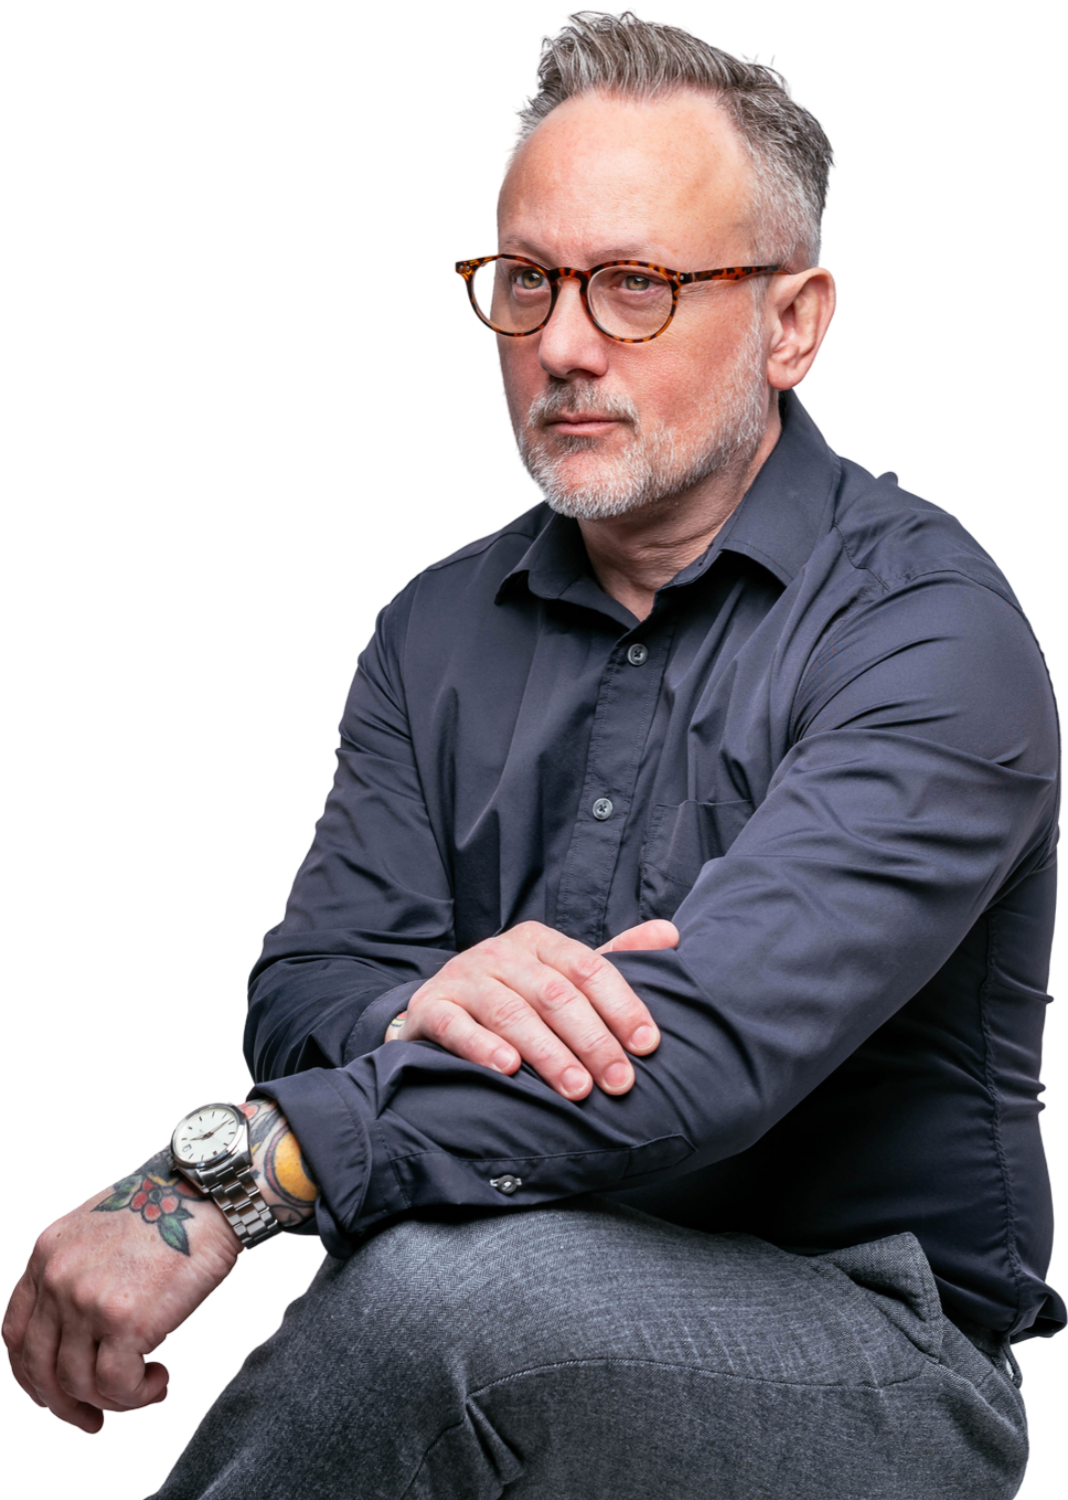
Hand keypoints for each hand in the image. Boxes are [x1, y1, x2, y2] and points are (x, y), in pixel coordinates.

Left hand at [3, 1157, 241, 1434]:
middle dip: (65, 1406)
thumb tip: (77, 1332)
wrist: (211, 1192)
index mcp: (45, 1253)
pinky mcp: (126, 1321)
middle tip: (93, 1420)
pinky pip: (118, 1386)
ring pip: (80, 1384)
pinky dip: (139, 1396)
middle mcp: (56, 1278)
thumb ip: (74, 1269)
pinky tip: (160, 1380)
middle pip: (40, 1369)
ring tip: (146, 1386)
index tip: (54, 1395)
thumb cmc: (170, 1206)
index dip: (31, 1376)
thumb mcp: (97, 1225)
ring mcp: (88, 1301)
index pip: (16, 1334)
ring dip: (115, 1400)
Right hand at [384, 918, 677, 1099]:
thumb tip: (671, 934)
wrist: (438, 1008)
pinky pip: (456, 1026)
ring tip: (576, 1089)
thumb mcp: (563, 974)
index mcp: (540, 942)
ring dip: (547, 1052)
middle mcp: (501, 953)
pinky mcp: (431, 1007)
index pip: (589, 967)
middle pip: (555, 994)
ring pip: (510, 1012)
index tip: (648, 1045)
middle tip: (618, 1081)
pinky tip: (507, 1070)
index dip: (621, 1005)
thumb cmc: (516, 995)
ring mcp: (463, 978)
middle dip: (592, 1040)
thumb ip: (615, 958)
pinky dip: (481, 1047)